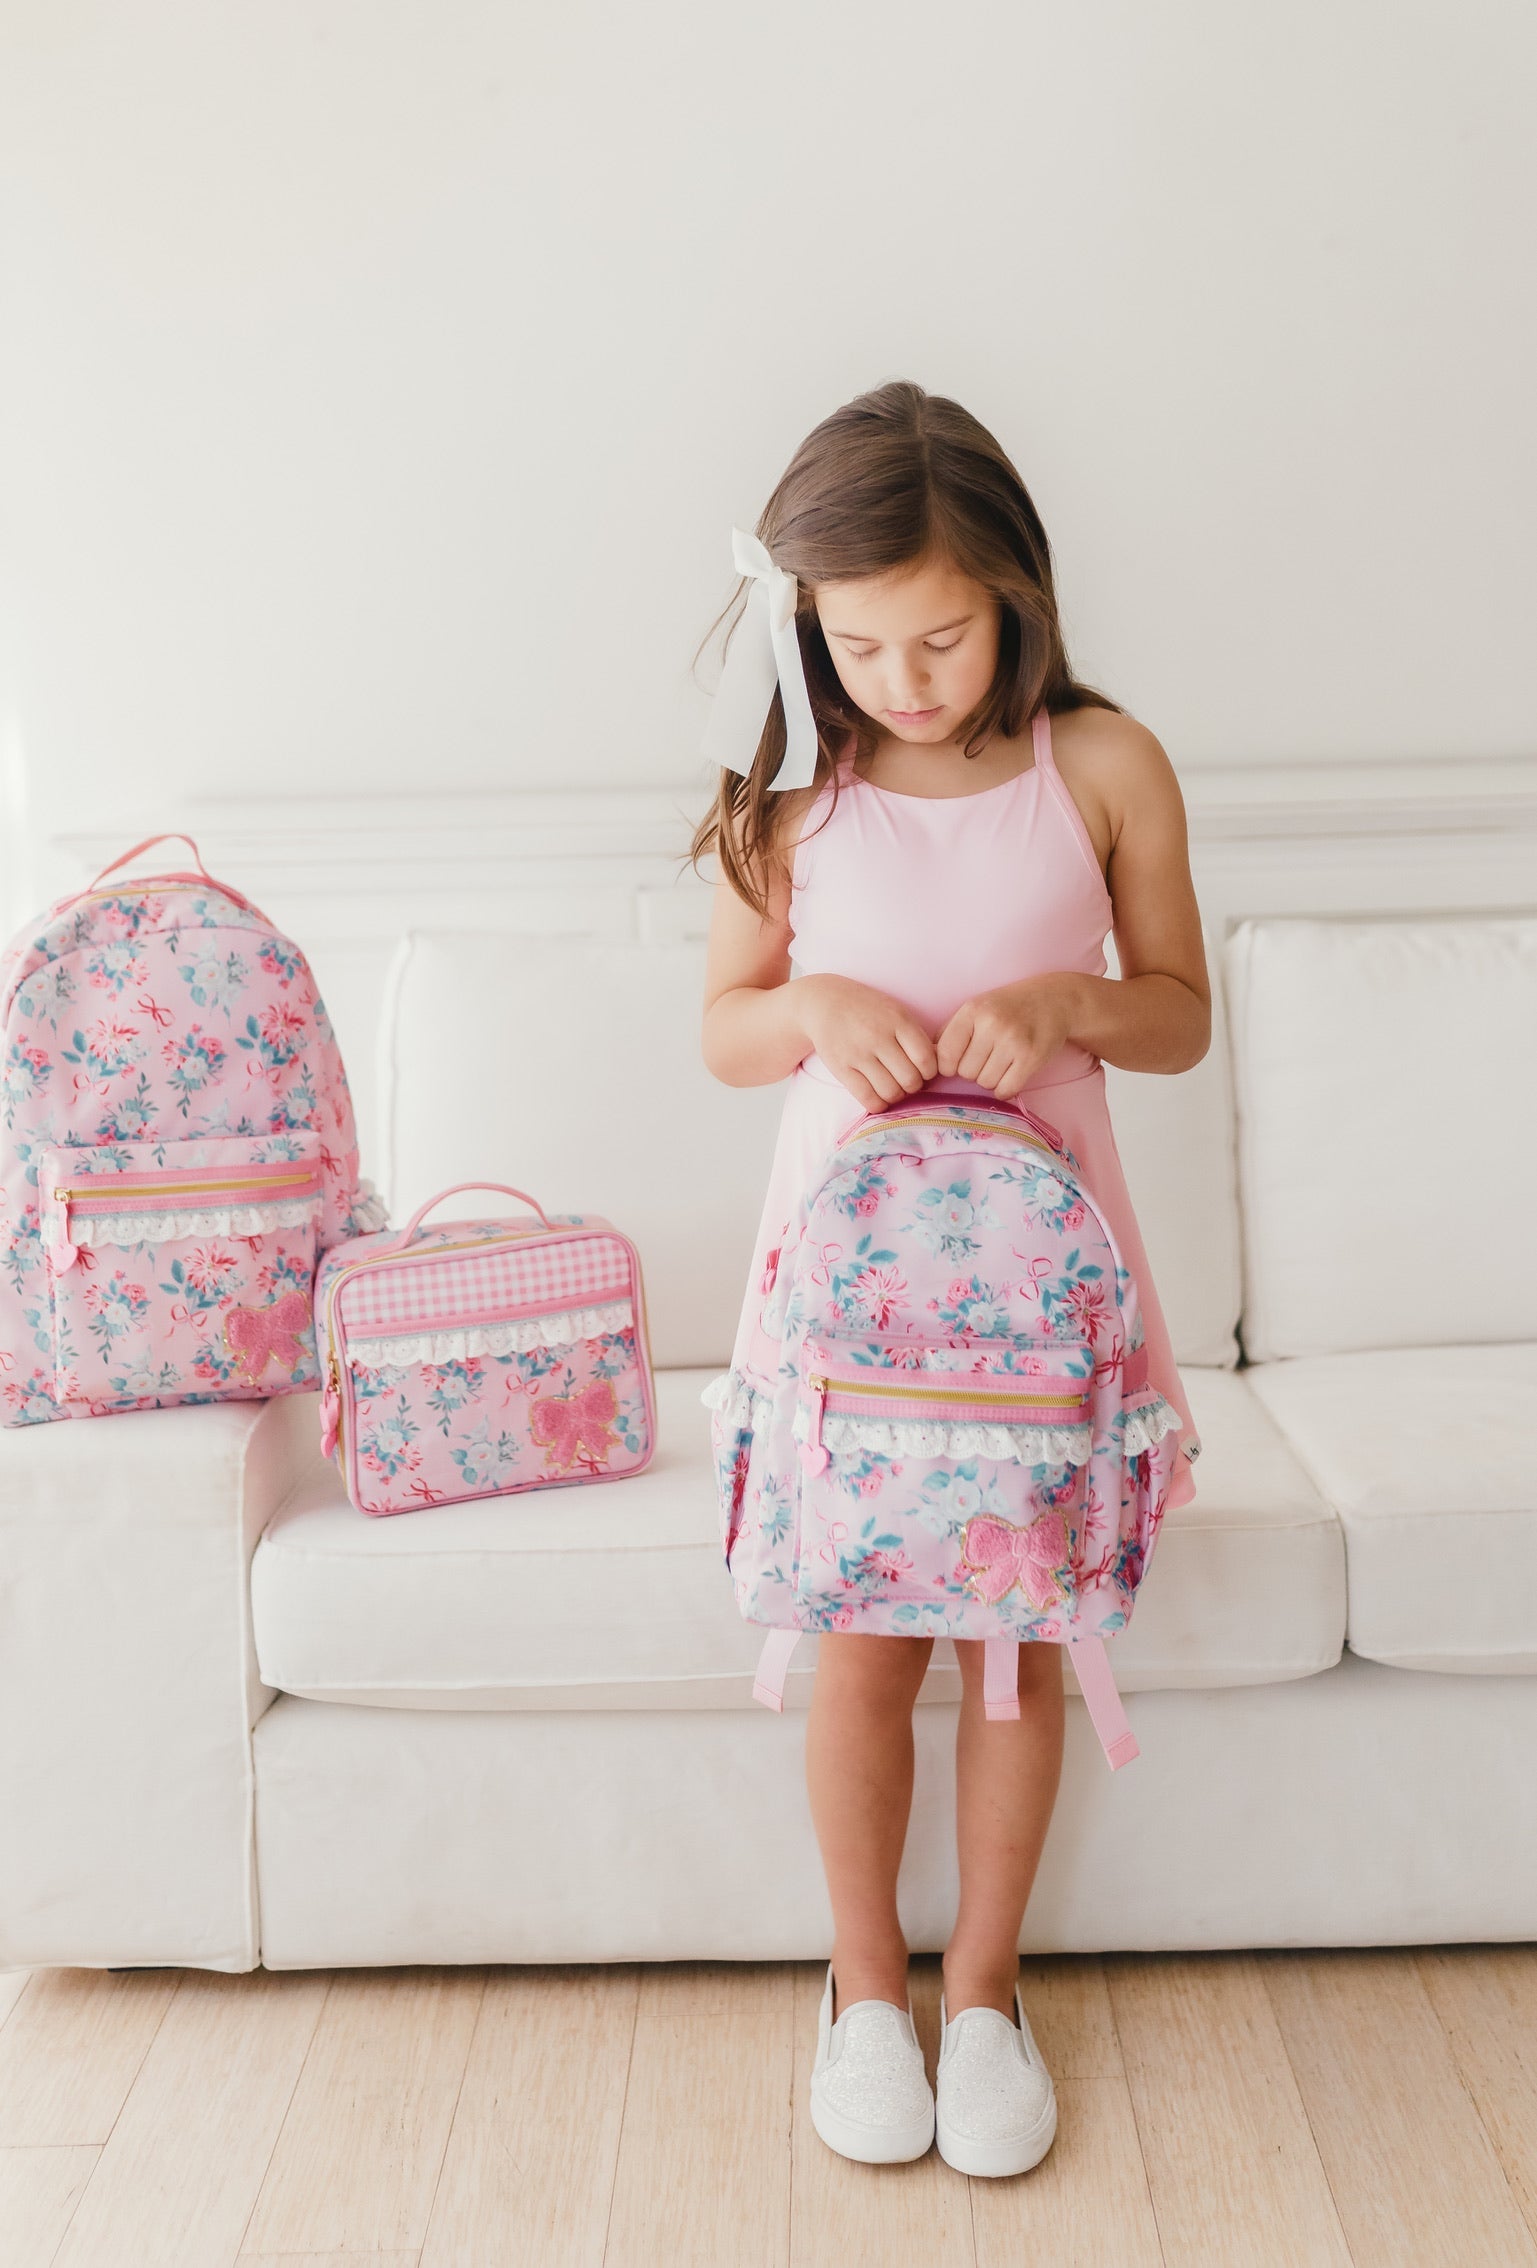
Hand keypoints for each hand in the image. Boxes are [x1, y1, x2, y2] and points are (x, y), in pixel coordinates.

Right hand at [793, 975, 938, 1111]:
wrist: (824, 1002)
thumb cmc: (867, 1009)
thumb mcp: (895, 1011)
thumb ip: (915, 1036)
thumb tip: (936, 1067)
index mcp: (898, 1021)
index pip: (926, 1059)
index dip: (930, 1072)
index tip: (924, 1070)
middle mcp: (878, 1037)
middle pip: (911, 1080)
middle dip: (914, 1086)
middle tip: (908, 1081)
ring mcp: (858, 1054)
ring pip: (891, 1092)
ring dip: (897, 1096)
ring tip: (894, 1087)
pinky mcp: (841, 1069)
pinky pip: (868, 1099)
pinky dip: (879, 1104)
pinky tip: (879, 1097)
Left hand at [933, 975, 1076, 1100]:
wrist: (1054, 1000)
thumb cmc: (1009, 1007)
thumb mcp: (976, 1008)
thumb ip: (952, 1032)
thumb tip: (928, 1062)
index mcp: (972, 1011)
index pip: (945, 1055)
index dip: (948, 1066)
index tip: (958, 1063)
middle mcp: (992, 1025)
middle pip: (965, 1073)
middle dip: (972, 1071)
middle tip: (986, 1058)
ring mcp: (1013, 1042)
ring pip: (985, 1083)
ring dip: (990, 1080)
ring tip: (1001, 1062)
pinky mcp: (1032, 1058)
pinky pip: (1006, 1090)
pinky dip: (1005, 1088)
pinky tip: (1011, 1073)